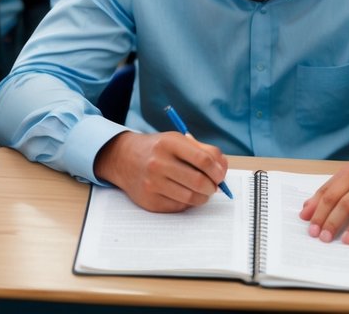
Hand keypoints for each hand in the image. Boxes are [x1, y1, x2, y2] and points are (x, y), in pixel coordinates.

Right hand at [93, 130, 228, 212]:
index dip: (218, 171)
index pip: (203, 160)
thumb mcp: (178, 141)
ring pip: (191, 198)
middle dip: (212, 187)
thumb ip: (204, 151)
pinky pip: (179, 207)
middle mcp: (158, 162)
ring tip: (202, 191)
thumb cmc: (158, 149)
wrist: (125, 159)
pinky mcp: (149, 200)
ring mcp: (152, 183)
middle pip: (199, 181)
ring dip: (203, 197)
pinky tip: (184, 194)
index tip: (220, 175)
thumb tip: (223, 169)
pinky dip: (187, 203)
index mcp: (169, 143)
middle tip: (214, 186)